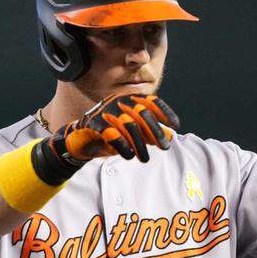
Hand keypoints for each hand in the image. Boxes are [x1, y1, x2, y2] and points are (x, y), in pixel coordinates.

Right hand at [56, 94, 178, 162]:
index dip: (165, 112)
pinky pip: (113, 135)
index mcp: (128, 99)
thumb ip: (149, 133)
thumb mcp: (132, 133)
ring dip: (140, 145)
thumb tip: (170, 136)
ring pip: (129, 126)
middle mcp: (118, 101)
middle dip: (156, 132)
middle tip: (164, 147)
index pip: (150, 101)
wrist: (81, 140)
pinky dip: (123, 147)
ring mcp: (106, 111)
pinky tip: (129, 155)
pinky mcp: (95, 124)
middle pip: (142, 114)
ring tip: (145, 158)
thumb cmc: (109, 135)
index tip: (175, 125)